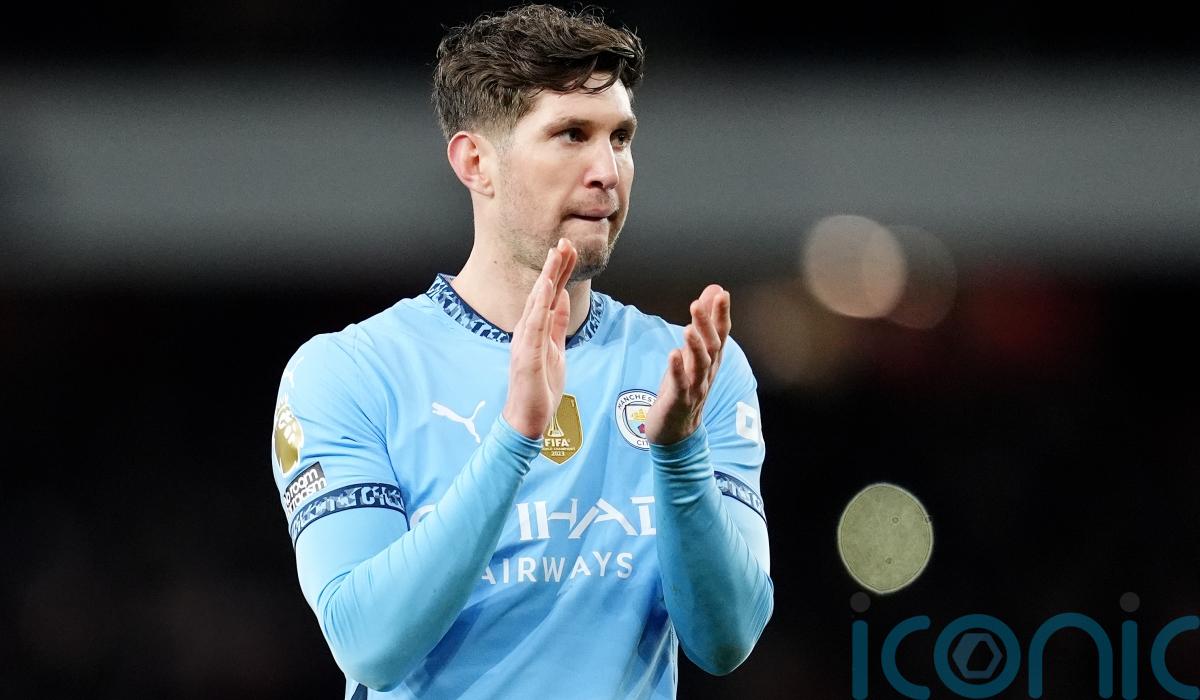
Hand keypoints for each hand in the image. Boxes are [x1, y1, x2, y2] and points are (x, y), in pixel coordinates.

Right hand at [502, 238, 577, 438]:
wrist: (527, 419)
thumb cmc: (540, 388)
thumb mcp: (556, 350)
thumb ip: (558, 325)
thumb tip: (563, 299)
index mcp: (537, 330)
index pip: (550, 295)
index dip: (559, 271)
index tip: (568, 249)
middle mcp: (528, 331)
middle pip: (543, 293)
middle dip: (554, 267)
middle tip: (564, 241)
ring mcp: (525, 342)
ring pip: (537, 304)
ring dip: (547, 278)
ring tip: (555, 256)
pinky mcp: (527, 356)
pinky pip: (533, 326)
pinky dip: (539, 306)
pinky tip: (545, 288)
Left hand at [645, 284, 730, 445]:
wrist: (676, 431)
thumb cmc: (685, 387)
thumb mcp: (694, 354)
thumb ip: (705, 323)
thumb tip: (715, 289)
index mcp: (711, 361)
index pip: (721, 335)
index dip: (721, 315)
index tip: (722, 294)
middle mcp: (707, 373)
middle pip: (711, 347)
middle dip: (706, 325)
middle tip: (697, 304)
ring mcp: (695, 388)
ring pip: (699, 366)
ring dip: (695, 347)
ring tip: (689, 329)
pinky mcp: (679, 401)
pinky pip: (681, 385)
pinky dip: (678, 370)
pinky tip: (673, 354)